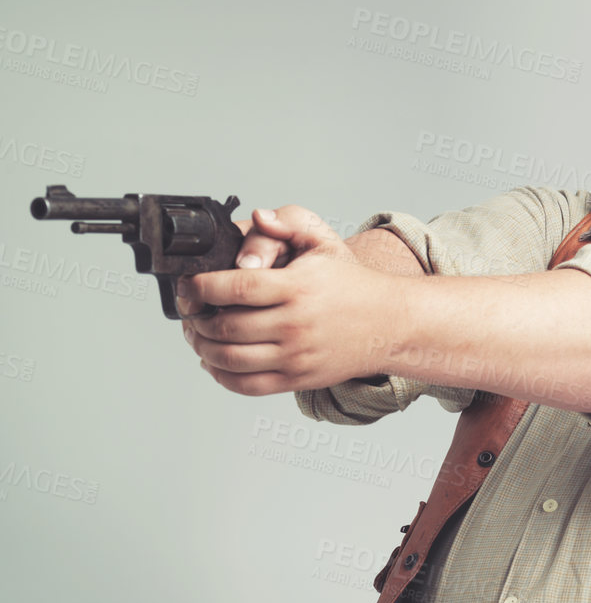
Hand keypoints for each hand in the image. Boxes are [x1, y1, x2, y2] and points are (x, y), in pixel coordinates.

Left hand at [178, 204, 404, 394]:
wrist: (389, 325)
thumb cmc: (351, 285)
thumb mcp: (324, 242)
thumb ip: (287, 224)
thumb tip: (256, 216)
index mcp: (297, 288)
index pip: (235, 289)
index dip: (201, 288)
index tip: (189, 285)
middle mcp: (295, 325)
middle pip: (226, 327)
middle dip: (195, 320)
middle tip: (189, 310)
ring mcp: (296, 356)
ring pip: (231, 360)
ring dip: (203, 348)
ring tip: (196, 336)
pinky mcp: (298, 378)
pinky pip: (248, 386)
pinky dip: (222, 377)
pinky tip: (213, 362)